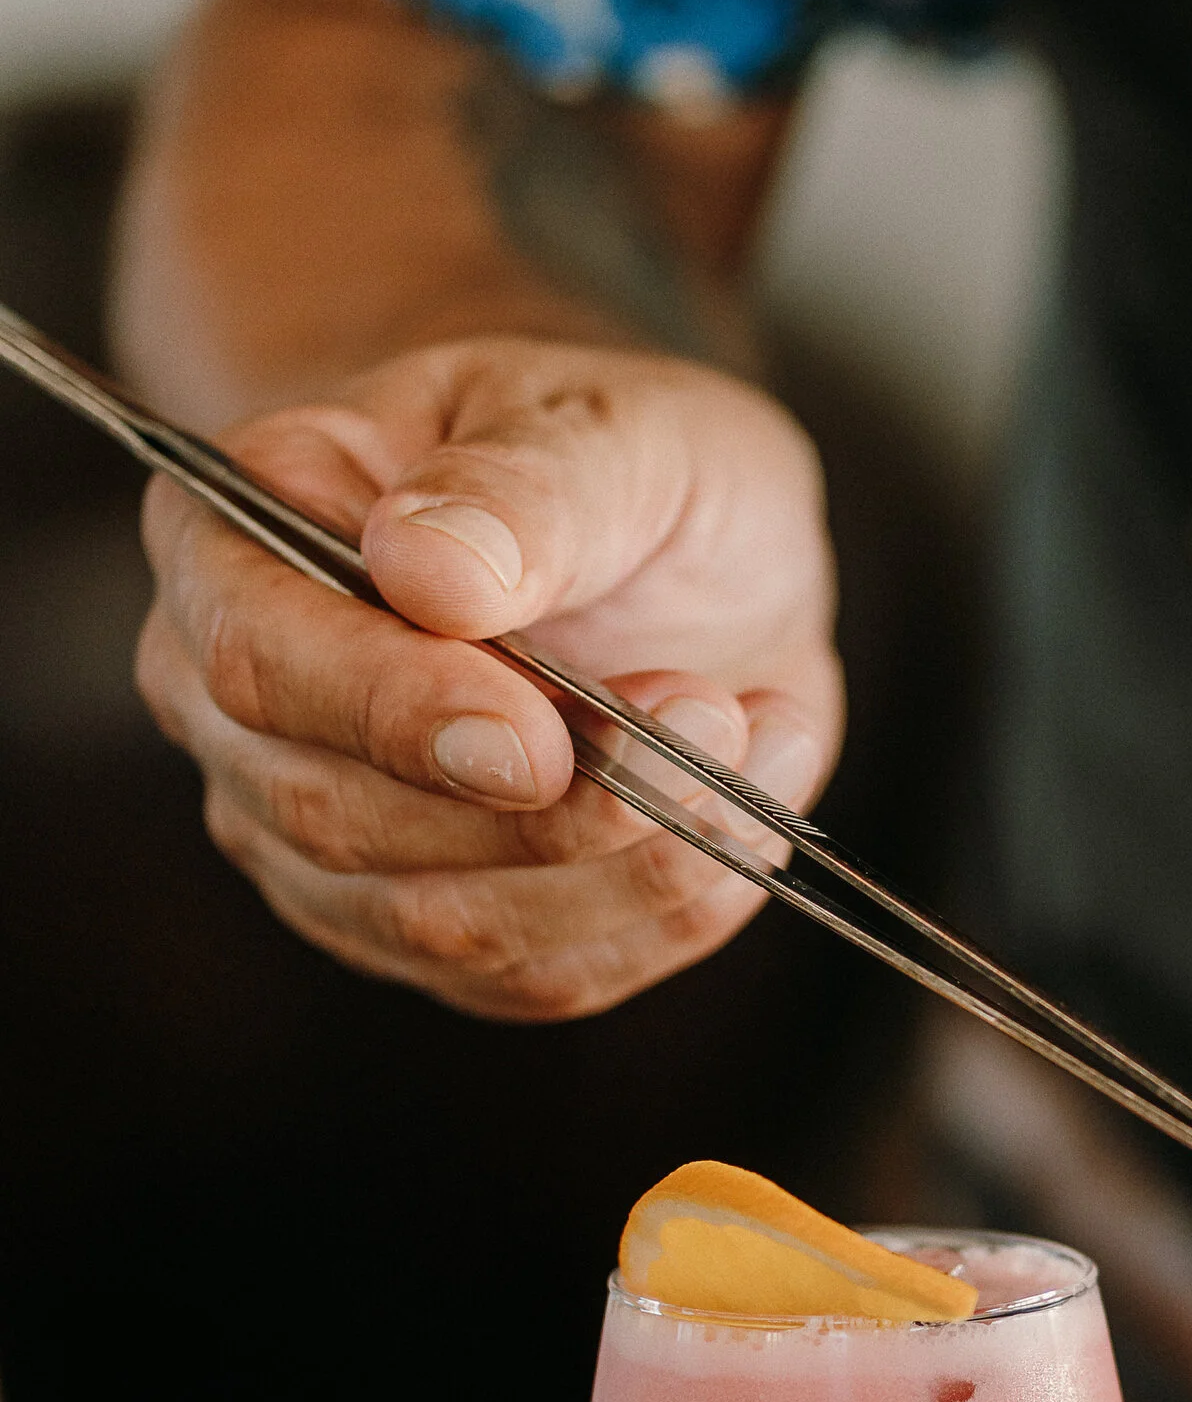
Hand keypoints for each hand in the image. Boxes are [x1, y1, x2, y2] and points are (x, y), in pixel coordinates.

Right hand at [135, 338, 840, 1020]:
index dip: (394, 712)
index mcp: (235, 535)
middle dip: (547, 804)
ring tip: (747, 743)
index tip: (539, 734)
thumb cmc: (616, 459)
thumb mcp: (611, 423)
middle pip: (336, 817)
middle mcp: (245, 707)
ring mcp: (321, 837)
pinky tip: (738, 816)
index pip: (257, 660)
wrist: (676, 549)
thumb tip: (428, 572)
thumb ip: (525, 490)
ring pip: (443, 923)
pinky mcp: (432, 932)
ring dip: (623, 866)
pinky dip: (662, 914)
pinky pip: (535, 977)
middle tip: (710, 716)